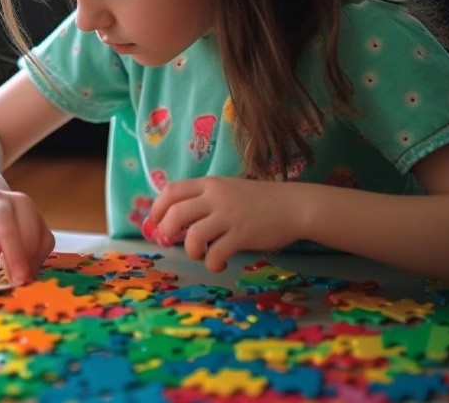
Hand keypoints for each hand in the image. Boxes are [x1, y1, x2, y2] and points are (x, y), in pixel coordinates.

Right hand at [0, 189, 54, 284]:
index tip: (26, 274)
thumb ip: (36, 249)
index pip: (31, 226)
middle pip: (5, 223)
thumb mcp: (30, 228)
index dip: (30, 253)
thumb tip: (26, 275)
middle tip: (15, 279)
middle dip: (13, 253)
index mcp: (22, 203)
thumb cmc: (11, 221)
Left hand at [147, 176, 303, 271]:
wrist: (294, 206)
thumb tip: (174, 221)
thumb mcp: (227, 191)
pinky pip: (216, 253)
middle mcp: (217, 197)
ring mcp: (230, 215)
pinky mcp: (243, 234)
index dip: (157, 208)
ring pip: (193, 235)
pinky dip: (212, 263)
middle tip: (171, 241)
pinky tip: (218, 264)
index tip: (155, 222)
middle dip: (166, 231)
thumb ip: (204, 201)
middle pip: (176, 213)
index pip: (172, 191)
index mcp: (210, 184)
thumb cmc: (258, 201)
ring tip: (200, 254)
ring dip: (190, 250)